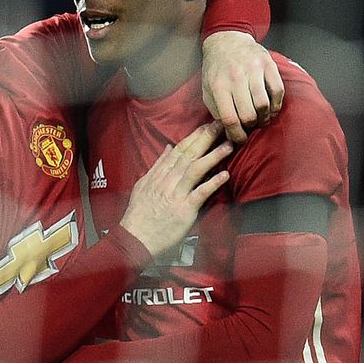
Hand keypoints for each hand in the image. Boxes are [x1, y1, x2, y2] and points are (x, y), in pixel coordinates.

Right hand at [120, 122, 231, 256]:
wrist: (135, 238)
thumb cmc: (139, 215)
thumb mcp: (143, 185)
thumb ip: (157, 166)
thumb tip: (167, 148)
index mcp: (158, 175)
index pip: (178, 151)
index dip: (194, 136)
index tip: (206, 125)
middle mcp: (167, 181)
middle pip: (188, 155)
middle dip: (205, 138)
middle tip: (220, 124)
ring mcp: (175, 194)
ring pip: (195, 170)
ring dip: (213, 156)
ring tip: (228, 144)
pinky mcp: (183, 210)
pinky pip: (200, 193)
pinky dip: (212, 183)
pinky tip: (225, 175)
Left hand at [202, 31, 283, 142]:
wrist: (227, 41)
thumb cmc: (216, 69)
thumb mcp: (207, 89)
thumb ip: (215, 110)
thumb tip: (227, 131)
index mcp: (219, 86)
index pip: (229, 119)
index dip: (236, 135)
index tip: (240, 139)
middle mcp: (236, 77)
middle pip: (248, 114)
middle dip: (251, 127)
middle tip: (251, 128)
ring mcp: (253, 70)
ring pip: (264, 104)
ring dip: (265, 118)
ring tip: (262, 120)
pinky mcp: (268, 64)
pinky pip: (278, 90)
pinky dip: (277, 104)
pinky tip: (271, 109)